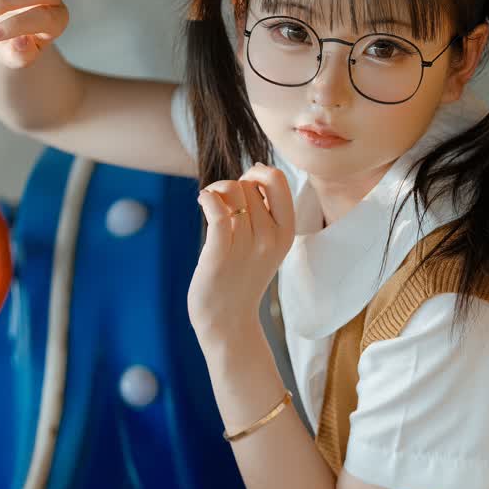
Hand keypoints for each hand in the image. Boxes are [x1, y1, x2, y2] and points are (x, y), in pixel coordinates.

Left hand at [189, 167, 295, 345]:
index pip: (278, 179)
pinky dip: (206, 199)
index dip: (257, 173)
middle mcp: (270, 237)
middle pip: (248, 183)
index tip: (245, 187)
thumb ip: (267, 211)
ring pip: (231, 191)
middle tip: (221, 204)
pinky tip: (202, 202)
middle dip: (231, 186)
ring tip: (210, 205)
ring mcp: (247, 246)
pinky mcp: (221, 253)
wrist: (228, 320)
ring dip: (216, 191)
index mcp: (286, 232)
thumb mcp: (268, 245)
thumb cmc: (241, 278)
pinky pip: (217, 209)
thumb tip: (259, 168)